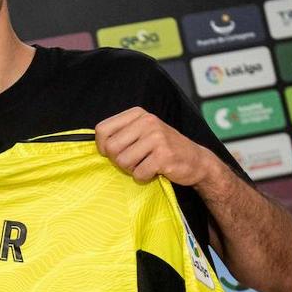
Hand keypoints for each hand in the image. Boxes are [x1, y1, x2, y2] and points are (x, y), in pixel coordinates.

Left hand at [94, 107, 215, 185]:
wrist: (196, 160)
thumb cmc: (164, 148)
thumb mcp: (143, 132)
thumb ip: (121, 133)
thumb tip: (96, 144)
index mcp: (138, 114)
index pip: (102, 129)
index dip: (102, 146)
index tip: (112, 152)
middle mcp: (147, 122)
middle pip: (111, 148)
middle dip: (118, 161)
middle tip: (134, 161)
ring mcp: (156, 137)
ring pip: (123, 162)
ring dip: (132, 170)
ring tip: (146, 164)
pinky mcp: (164, 155)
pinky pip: (138, 174)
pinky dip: (144, 177)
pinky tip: (156, 171)